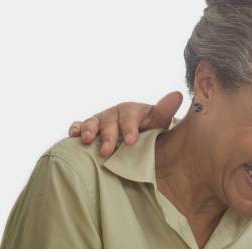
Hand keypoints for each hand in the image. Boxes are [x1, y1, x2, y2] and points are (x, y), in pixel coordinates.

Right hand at [68, 91, 182, 156]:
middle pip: (110, 121)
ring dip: (89, 130)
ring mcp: (101, 120)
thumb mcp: (160, 121)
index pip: (130, 117)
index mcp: (133, 111)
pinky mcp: (90, 128)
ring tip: (88, 140)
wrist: (142, 138)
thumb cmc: (151, 129)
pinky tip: (74, 136)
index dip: (129, 128)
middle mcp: (115, 114)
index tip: (132, 141)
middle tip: (108, 151)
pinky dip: (76, 129)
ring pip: (93, 122)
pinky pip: (80, 125)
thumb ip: (165, 110)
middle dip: (108, 136)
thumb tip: (177, 94)